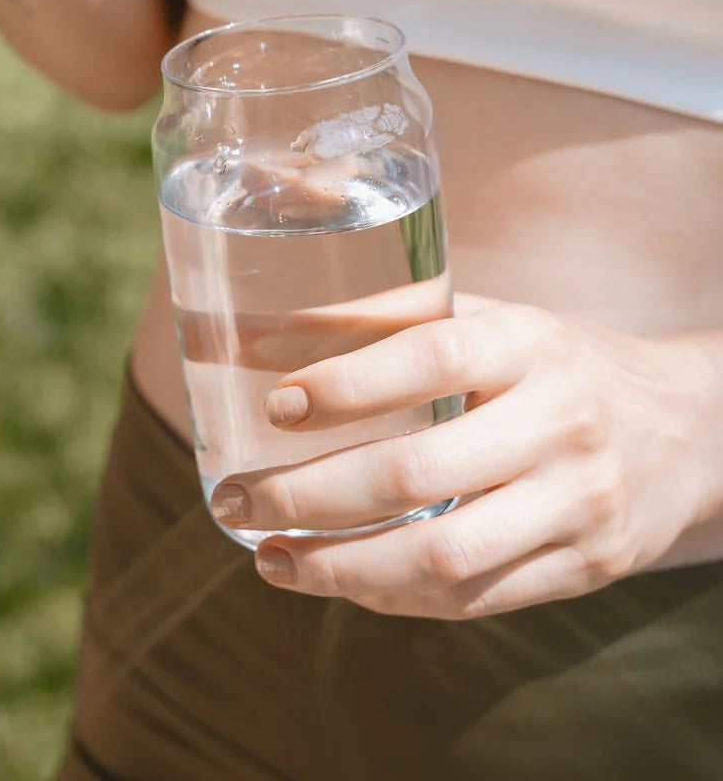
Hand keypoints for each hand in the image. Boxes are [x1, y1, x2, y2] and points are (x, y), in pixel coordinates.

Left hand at [211, 303, 717, 618]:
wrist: (683, 429)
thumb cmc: (552, 363)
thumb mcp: (493, 318)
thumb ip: (395, 319)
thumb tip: (262, 330)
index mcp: (530, 343)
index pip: (431, 358)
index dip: (346, 383)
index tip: (276, 405)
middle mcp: (560, 422)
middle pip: (419, 473)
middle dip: (309, 495)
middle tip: (238, 499)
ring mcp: (577, 504)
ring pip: (441, 557)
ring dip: (338, 567)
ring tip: (269, 558)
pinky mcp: (584, 568)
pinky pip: (472, 599)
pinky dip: (392, 596)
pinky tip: (337, 579)